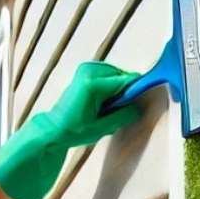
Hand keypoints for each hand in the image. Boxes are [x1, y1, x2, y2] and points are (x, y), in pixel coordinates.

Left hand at [0, 61, 141, 198]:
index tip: (145, 99)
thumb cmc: (74, 130)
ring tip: (108, 106)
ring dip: (119, 89)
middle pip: (123, 76)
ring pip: (117, 74)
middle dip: (126, 91)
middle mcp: (89, 71)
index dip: (138, 90)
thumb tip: (140, 107)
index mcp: (93, 85)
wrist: (54, 128)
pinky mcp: (86, 69)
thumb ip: (123, 115)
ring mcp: (87, 68)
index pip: (126, 81)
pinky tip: (103, 100)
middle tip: (119, 109)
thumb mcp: (102, 127)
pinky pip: (109, 74)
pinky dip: (111, 86)